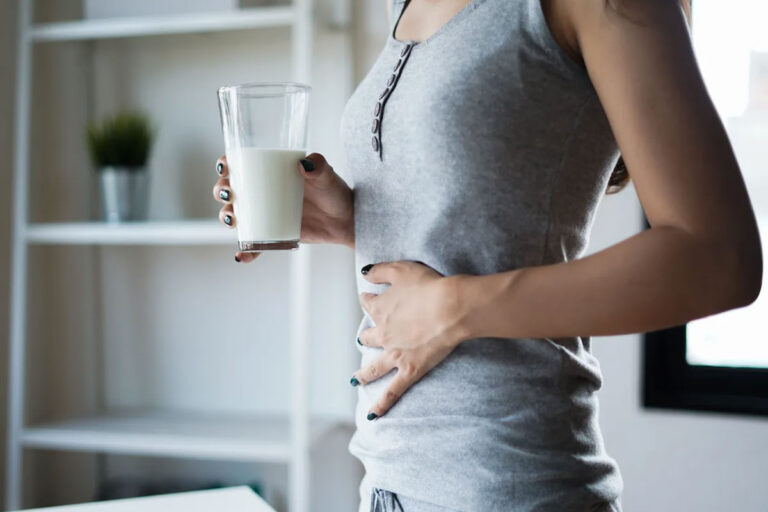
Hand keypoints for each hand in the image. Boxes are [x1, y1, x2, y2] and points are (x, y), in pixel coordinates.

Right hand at [212, 153, 354, 262]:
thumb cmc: (335, 192)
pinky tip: (240, 256)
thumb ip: (319, 166)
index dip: (225, 166)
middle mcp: (262, 193)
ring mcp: (265, 215)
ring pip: (236, 216)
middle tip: (229, 195)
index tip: (225, 169)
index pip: (240, 165)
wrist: (346, 220)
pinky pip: (254, 245)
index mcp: (270, 173)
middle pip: (230, 190)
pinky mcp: (272, 235)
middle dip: (221, 192)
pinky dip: (245, 252)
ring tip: (233, 221)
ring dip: (226, 218)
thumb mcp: (328, 177)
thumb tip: (303, 164)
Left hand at [352, 261, 466, 418]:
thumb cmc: (429, 285)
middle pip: (368, 336)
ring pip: (373, 367)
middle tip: (365, 337)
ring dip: (363, 374)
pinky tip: (373, 415)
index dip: (369, 299)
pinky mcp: (410, 369)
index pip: (368, 303)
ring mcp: (394, 354)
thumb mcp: (401, 269)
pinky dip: (382, 404)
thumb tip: (364, 274)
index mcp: (380, 308)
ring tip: (355, 379)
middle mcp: (383, 333)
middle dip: (367, 336)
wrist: (450, 307)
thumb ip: (380, 271)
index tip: (370, 297)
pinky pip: (392, 391)